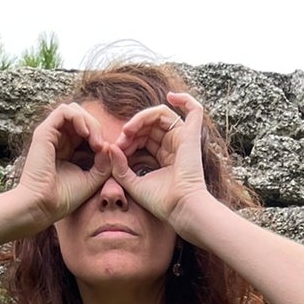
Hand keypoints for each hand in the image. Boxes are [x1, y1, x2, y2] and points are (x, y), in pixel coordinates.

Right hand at [16, 102, 112, 228]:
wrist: (43, 206)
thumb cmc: (63, 198)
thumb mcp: (92, 179)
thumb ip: (104, 164)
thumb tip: (111, 147)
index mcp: (68, 149)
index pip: (87, 130)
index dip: (99, 136)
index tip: (106, 153)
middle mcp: (59, 139)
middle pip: (82, 117)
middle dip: (96, 127)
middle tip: (101, 146)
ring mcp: (51, 134)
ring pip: (74, 111)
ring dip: (89, 122)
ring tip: (94, 140)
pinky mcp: (44, 132)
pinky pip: (64, 111)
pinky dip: (78, 118)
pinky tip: (86, 133)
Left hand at [105, 90, 211, 229]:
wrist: (179, 207)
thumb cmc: (160, 201)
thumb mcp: (132, 183)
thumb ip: (119, 167)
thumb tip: (109, 147)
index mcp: (162, 156)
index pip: (142, 137)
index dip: (128, 139)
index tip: (116, 150)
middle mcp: (173, 146)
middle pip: (150, 125)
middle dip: (132, 129)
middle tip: (121, 138)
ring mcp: (183, 139)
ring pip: (161, 115)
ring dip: (142, 118)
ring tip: (130, 129)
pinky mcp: (192, 135)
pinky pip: (193, 109)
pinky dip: (184, 99)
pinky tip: (171, 96)